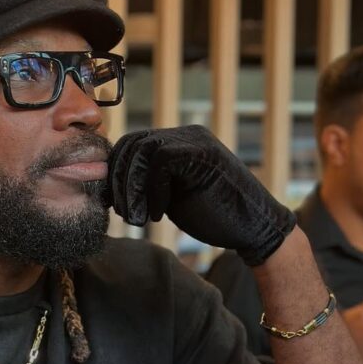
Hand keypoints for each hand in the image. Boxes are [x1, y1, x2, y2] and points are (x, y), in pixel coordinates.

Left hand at [108, 125, 296, 265]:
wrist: (252, 229)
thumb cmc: (211, 215)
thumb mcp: (169, 195)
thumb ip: (147, 182)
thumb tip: (109, 184)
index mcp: (177, 142)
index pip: (131, 144)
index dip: (116, 172)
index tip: (113, 202)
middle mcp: (186, 134)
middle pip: (132, 144)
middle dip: (120, 181)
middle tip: (123, 213)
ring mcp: (195, 141)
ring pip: (142, 150)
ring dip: (132, 189)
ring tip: (137, 218)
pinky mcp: (202, 154)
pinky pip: (160, 162)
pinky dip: (152, 191)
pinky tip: (159, 214)